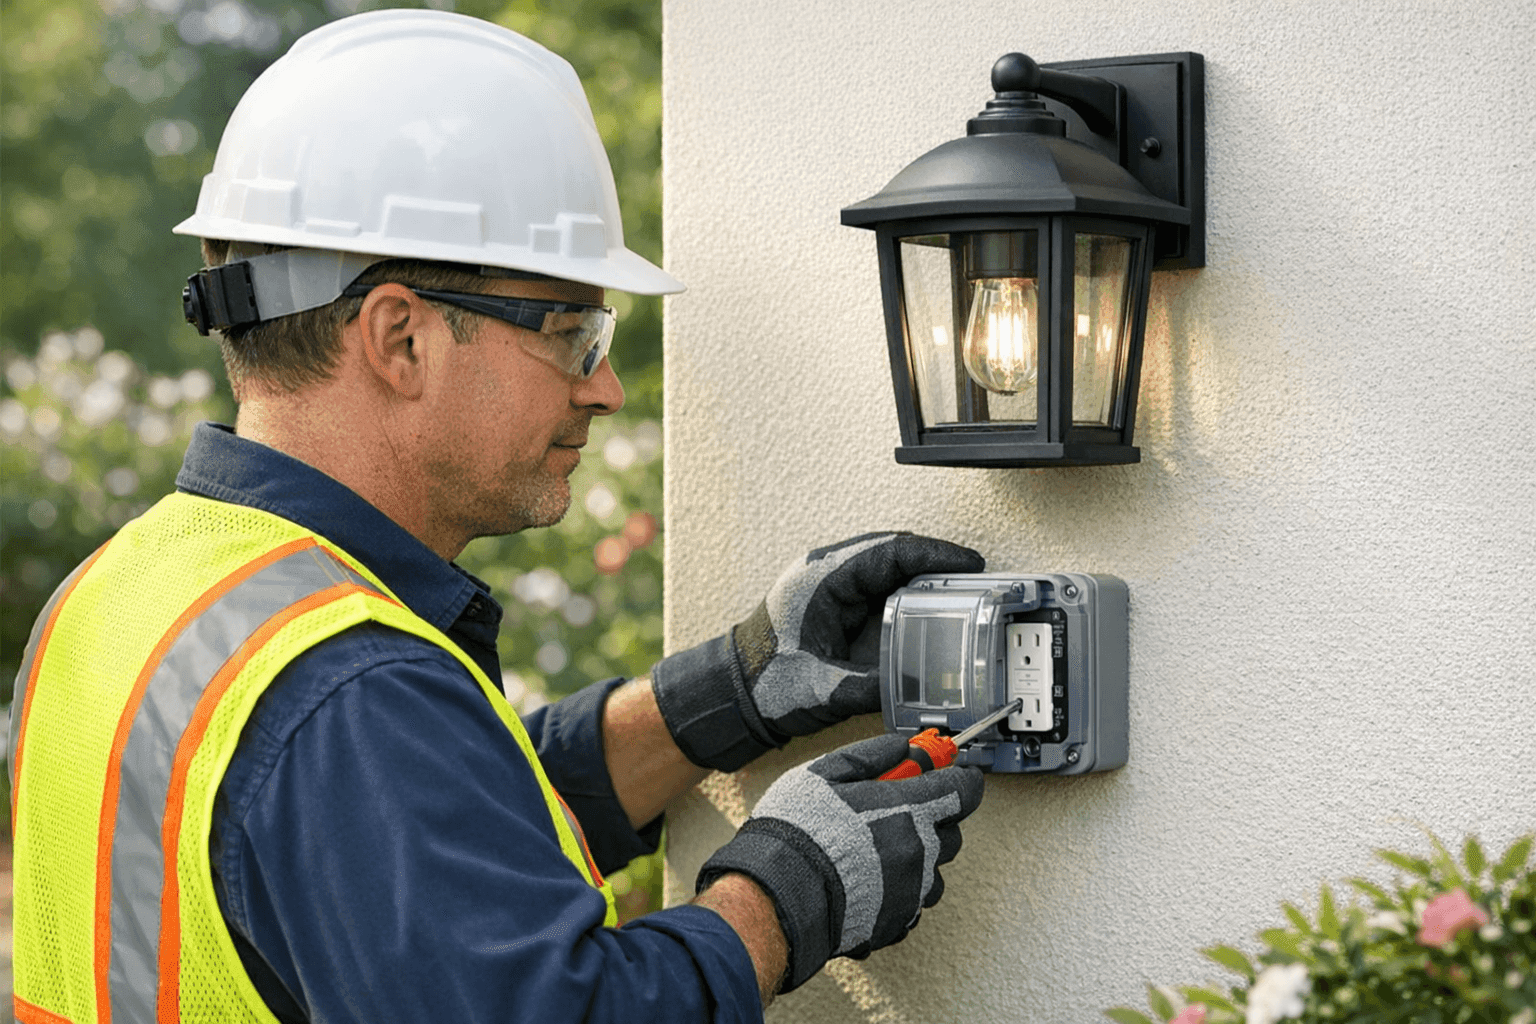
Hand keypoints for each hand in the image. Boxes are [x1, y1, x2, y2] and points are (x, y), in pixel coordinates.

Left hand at [651, 532, 983, 770]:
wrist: (733, 697)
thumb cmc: (763, 685)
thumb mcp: (823, 689)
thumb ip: (870, 688)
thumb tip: (916, 689)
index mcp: (821, 579)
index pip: (889, 551)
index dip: (933, 555)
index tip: (967, 565)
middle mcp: (828, 576)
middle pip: (894, 556)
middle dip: (936, 566)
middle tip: (974, 580)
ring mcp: (832, 592)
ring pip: (890, 575)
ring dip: (924, 583)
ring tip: (962, 597)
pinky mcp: (837, 612)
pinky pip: (881, 596)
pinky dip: (909, 603)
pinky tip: (933, 619)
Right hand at [697, 734, 984, 991]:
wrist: (777, 893)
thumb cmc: (797, 832)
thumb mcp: (825, 773)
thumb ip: (870, 755)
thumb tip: (901, 747)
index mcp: (908, 810)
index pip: (963, 790)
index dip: (960, 779)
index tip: (951, 775)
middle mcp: (920, 852)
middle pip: (952, 833)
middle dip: (933, 819)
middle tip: (896, 812)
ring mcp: (912, 891)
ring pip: (934, 871)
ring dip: (917, 858)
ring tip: (876, 851)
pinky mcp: (899, 921)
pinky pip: (913, 902)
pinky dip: (899, 890)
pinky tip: (867, 881)